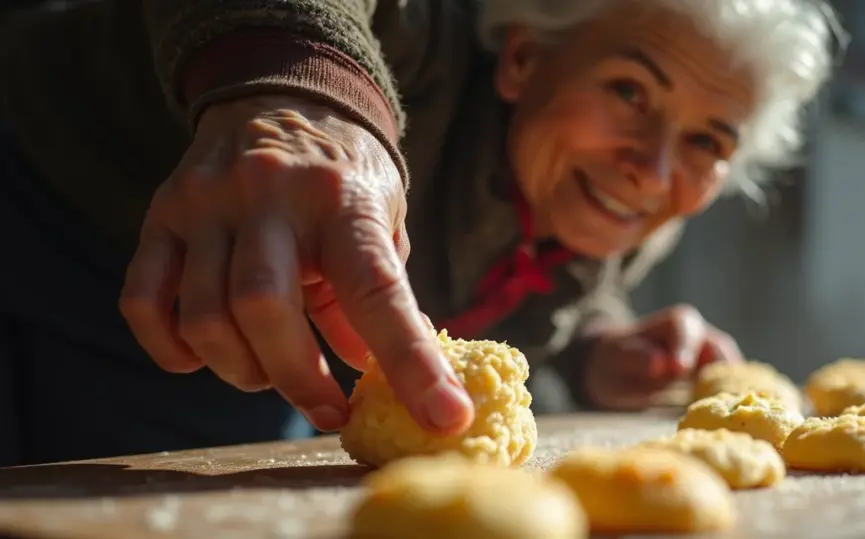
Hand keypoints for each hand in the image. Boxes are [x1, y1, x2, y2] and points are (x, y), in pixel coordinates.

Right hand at [119, 95, 473, 434]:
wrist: (278, 96)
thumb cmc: (342, 178)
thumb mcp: (380, 225)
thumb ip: (377, 298)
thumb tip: (379, 377)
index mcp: (342, 200)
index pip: (377, 291)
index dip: (412, 362)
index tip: (446, 417)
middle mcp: (269, 194)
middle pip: (263, 309)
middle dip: (297, 380)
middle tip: (327, 409)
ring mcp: (206, 203)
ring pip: (203, 317)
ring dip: (240, 370)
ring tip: (268, 372)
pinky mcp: (161, 216)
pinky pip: (145, 303)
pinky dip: (173, 349)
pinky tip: (205, 353)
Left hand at [582, 305, 742, 409]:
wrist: (619, 371)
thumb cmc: (618, 359)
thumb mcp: (617, 357)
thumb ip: (636, 357)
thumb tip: (660, 363)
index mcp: (678, 323)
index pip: (687, 332)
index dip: (684, 348)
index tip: (678, 368)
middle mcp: (703, 337)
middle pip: (720, 352)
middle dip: (720, 373)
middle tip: (717, 398)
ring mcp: (714, 361)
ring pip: (731, 374)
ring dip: (730, 393)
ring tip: (727, 415)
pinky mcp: (717, 384)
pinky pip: (728, 392)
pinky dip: (728, 406)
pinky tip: (724, 423)